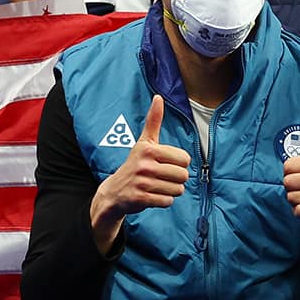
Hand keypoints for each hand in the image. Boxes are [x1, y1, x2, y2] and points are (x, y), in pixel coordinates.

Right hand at [89, 95, 190, 253]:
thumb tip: (158, 97)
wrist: (114, 191)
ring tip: (157, 186)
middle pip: (183, 176)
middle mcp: (144, 165)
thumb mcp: (144, 142)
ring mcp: (142, 183)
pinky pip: (167, 202)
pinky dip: (164, 201)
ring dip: (171, 191)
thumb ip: (153, 121)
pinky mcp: (141, 199)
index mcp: (149, 149)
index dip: (179, 164)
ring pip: (177, 190)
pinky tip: (153, 195)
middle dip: (176, 179)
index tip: (165, 164)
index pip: (184, 159)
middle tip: (162, 177)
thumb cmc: (135, 164)